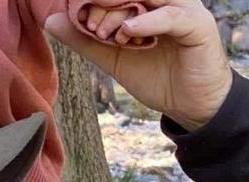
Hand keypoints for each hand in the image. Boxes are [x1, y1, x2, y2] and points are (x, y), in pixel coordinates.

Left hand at [46, 0, 232, 130]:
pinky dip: (147, 21)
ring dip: (122, 11)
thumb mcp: (112, 57)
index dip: (95, 1)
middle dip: (105, 4)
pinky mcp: (198, 26)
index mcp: (147, 3)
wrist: (189, 104)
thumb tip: (51, 20)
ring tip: (105, 31)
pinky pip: (171, 16)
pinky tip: (127, 31)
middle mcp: (167, 0)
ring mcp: (185, 10)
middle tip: (92, 26)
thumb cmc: (154, 76)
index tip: (80, 19)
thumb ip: (85, 39)